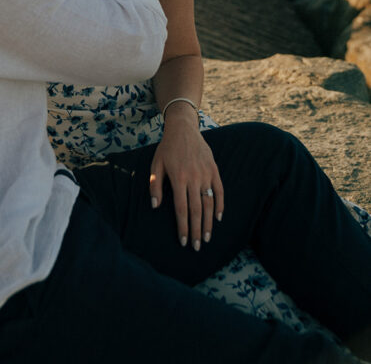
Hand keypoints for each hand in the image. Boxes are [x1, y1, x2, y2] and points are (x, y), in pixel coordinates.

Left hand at [149, 112, 223, 249]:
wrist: (183, 128)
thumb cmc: (167, 148)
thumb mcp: (156, 164)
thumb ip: (155, 185)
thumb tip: (155, 206)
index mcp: (178, 178)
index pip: (182, 209)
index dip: (183, 227)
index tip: (183, 241)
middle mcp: (194, 178)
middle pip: (196, 210)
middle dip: (196, 230)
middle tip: (197, 247)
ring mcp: (206, 174)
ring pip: (209, 203)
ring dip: (208, 222)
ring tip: (206, 237)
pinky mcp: (214, 170)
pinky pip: (220, 191)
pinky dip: (221, 205)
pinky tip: (218, 218)